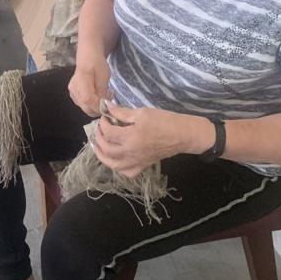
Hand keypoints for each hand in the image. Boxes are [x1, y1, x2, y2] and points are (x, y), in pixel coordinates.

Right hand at [69, 57, 110, 116]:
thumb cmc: (96, 64)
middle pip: (86, 108)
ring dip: (97, 107)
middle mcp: (74, 89)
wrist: (88, 58)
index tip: (109, 104)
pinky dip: (92, 104)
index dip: (99, 106)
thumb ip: (102, 92)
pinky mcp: (74, 96)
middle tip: (109, 99)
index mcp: (81, 81)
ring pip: (86, 108)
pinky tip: (98, 96)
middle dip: (100, 108)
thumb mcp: (103, 76)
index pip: (88, 100)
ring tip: (104, 95)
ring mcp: (73, 93)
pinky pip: (84, 105)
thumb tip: (104, 106)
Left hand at [92, 102, 212, 177]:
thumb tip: (107, 107)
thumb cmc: (164, 121)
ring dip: (102, 156)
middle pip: (107, 149)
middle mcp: (131, 153)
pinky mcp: (143, 166)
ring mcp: (136, 162)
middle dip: (99, 138)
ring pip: (113, 165)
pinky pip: (127, 172)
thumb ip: (122, 112)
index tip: (104, 117)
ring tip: (98, 146)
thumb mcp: (142, 112)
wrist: (182, 134)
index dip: (103, 124)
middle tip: (100, 128)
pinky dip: (118, 168)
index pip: (109, 133)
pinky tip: (115, 159)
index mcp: (130, 138)